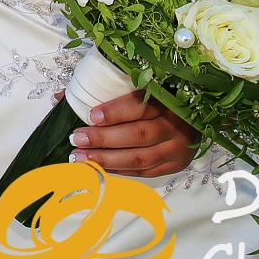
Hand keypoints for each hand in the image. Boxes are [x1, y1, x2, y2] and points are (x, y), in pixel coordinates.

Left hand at [67, 90, 198, 176]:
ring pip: (140, 158)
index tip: (91, 115)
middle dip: (104, 139)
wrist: (197, 116)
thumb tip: (60, 99)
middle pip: (138, 135)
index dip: (116, 112)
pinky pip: (144, 172)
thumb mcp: (140, 86)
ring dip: (106, 159)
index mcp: (170, 100)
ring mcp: (177, 149)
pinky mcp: (175, 165)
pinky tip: (98, 167)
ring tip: (79, 157)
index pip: (142, 106)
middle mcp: (177, 126)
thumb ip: (104, 89)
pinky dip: (119, 170)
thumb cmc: (160, 96)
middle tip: (77, 139)